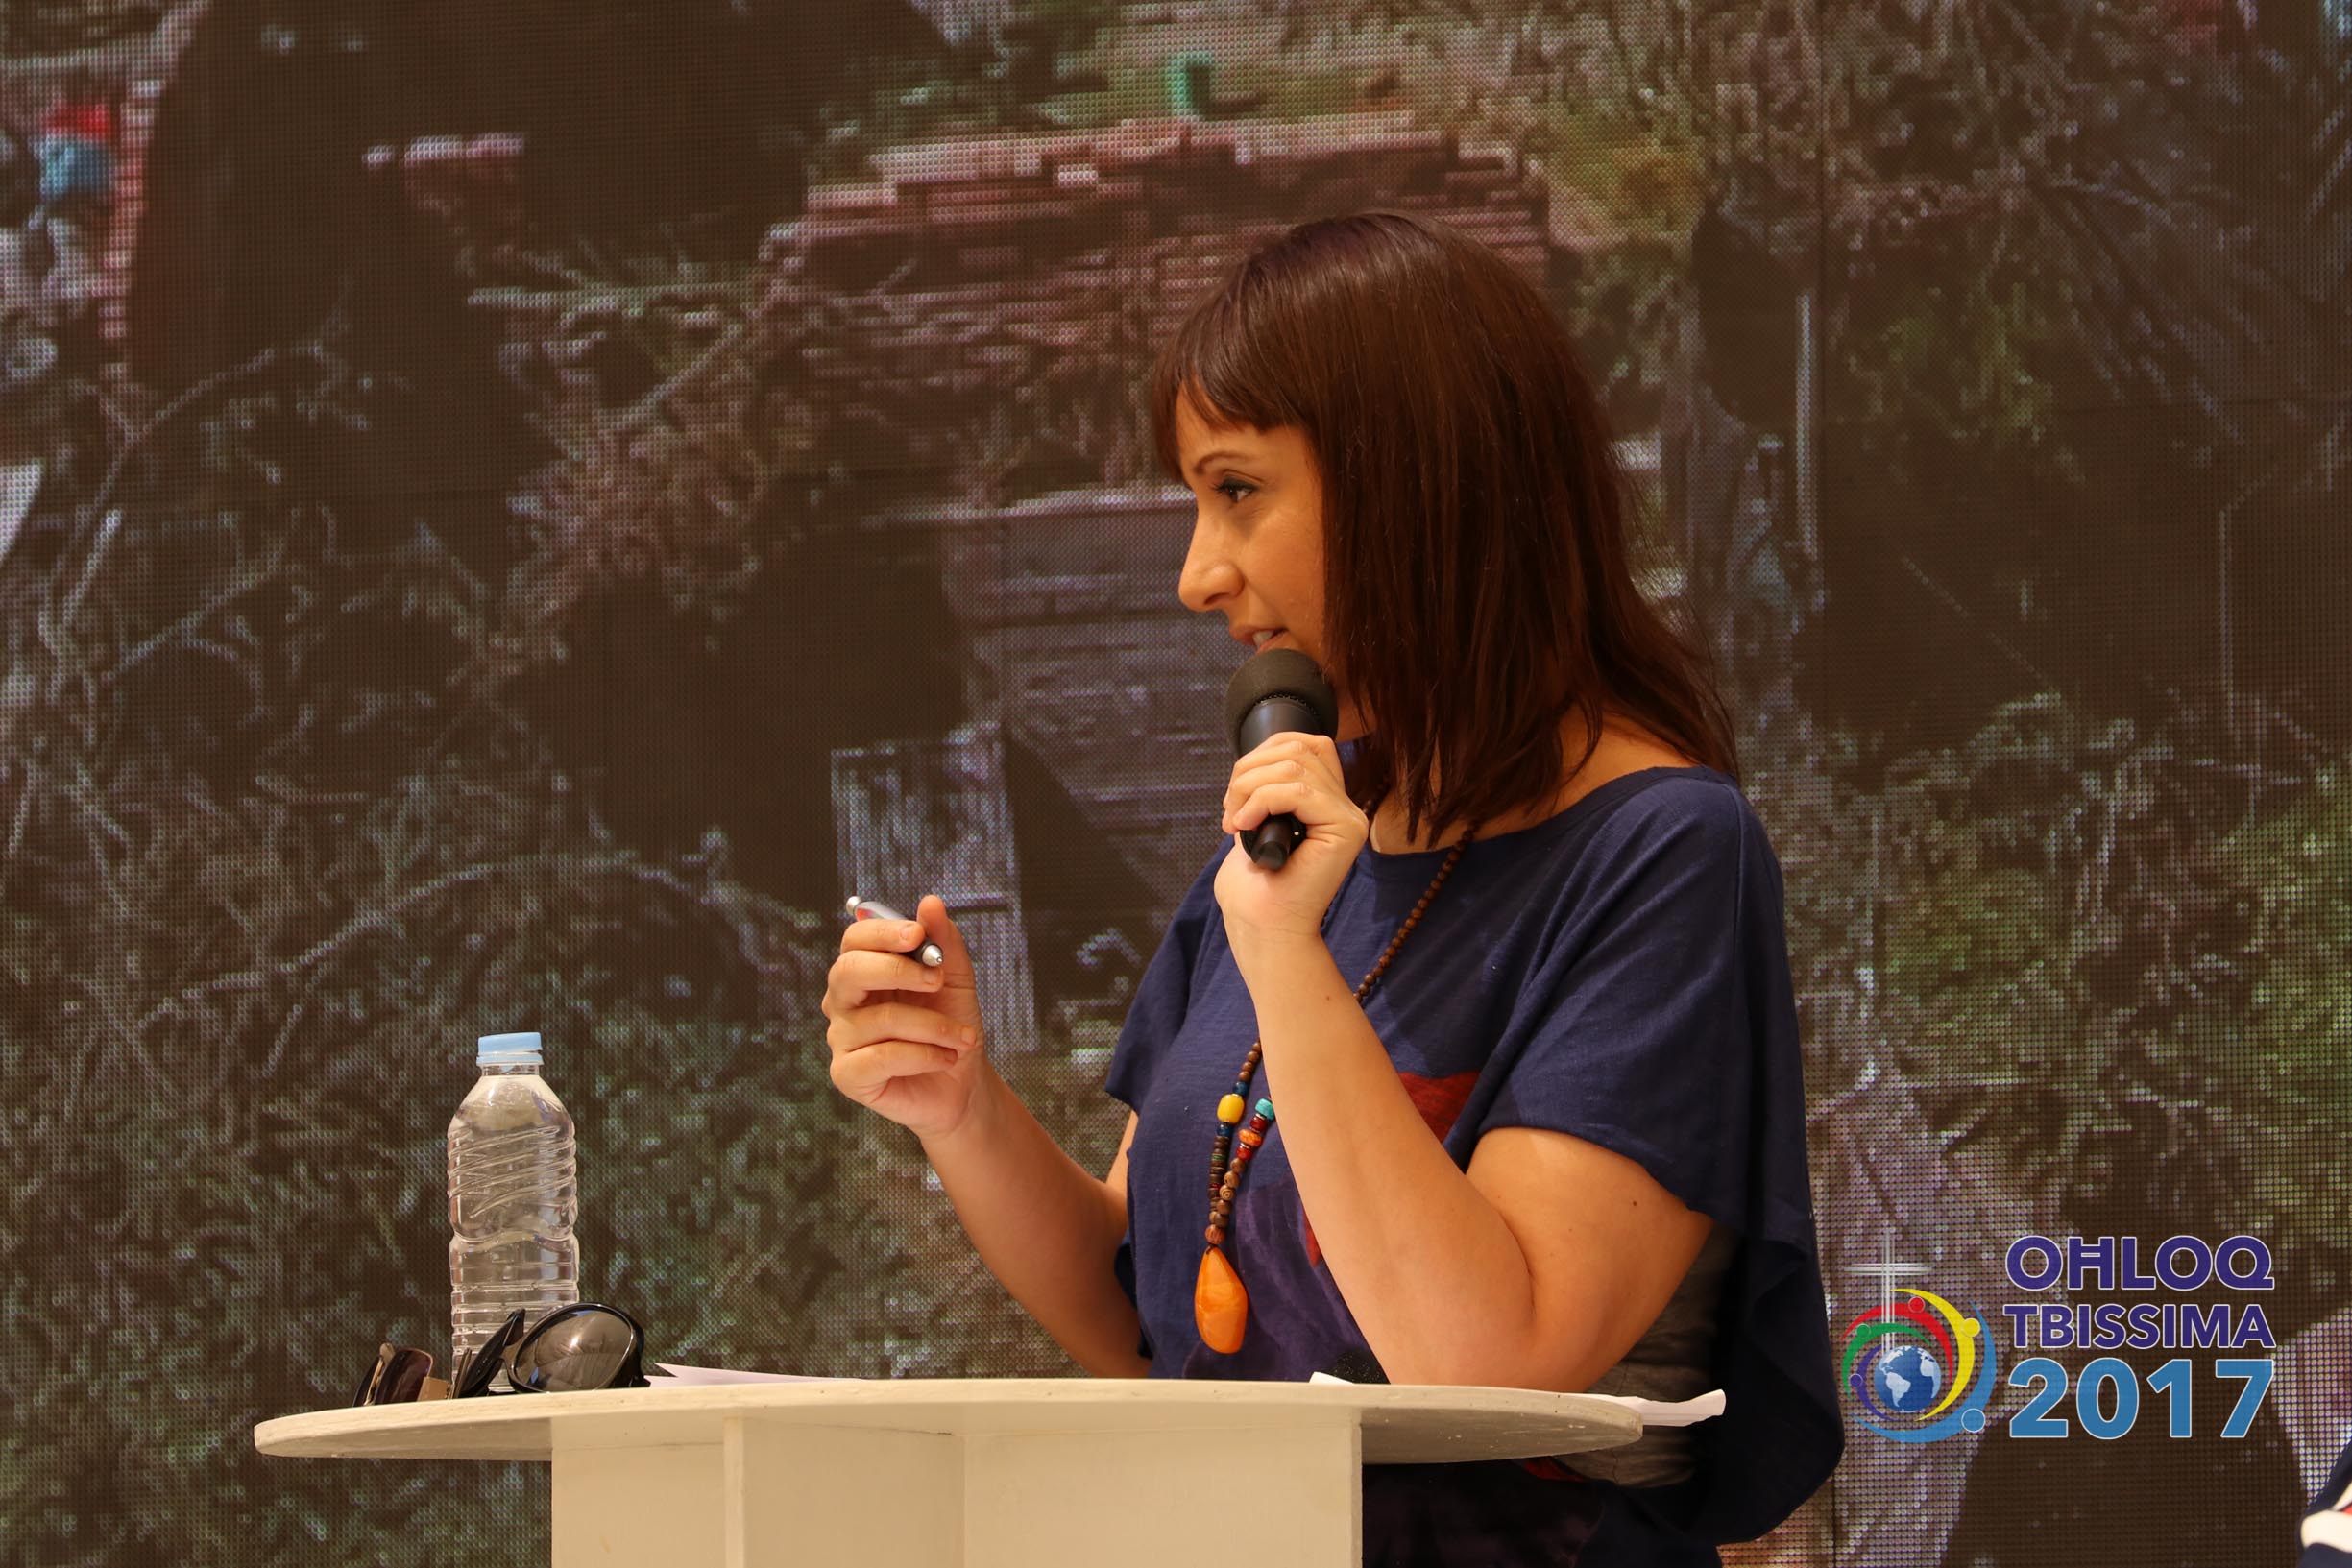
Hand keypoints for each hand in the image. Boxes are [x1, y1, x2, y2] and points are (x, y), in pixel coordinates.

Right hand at [821, 895, 987, 1139]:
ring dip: (933, 1026)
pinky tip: (946, 1058)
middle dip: (897, 970)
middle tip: (938, 980)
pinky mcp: (847, 1075)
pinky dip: (924, 1055)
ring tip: (963, 1037)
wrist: (962, 1085)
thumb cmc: (951, 1027)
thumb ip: (944, 942)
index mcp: (865, 971)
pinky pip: (882, 1057)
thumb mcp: (956, 980)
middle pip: (848, 971)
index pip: (854, 939)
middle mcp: (843, 1002)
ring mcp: (841, 1039)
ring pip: (880, 1019)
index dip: (882, 932)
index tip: (918, 934)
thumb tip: (929, 902)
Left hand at [1214, 731, 1365, 970]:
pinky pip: (1297, 791)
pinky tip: (1243, 825)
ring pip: (1294, 765)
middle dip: (1249, 770)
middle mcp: (1346, 806)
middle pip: (1299, 748)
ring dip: (1248, 786)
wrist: (1263, 930)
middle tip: (1229, 810)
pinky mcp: (1346, 830)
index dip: (1262, 754)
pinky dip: (1260, 801)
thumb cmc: (1255, 890)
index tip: (1235, 795)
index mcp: (1328, 802)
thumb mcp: (1255, 824)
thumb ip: (1265, 787)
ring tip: (1234, 821)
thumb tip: (1254, 762)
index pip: (1306, 743)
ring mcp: (1350, 817)